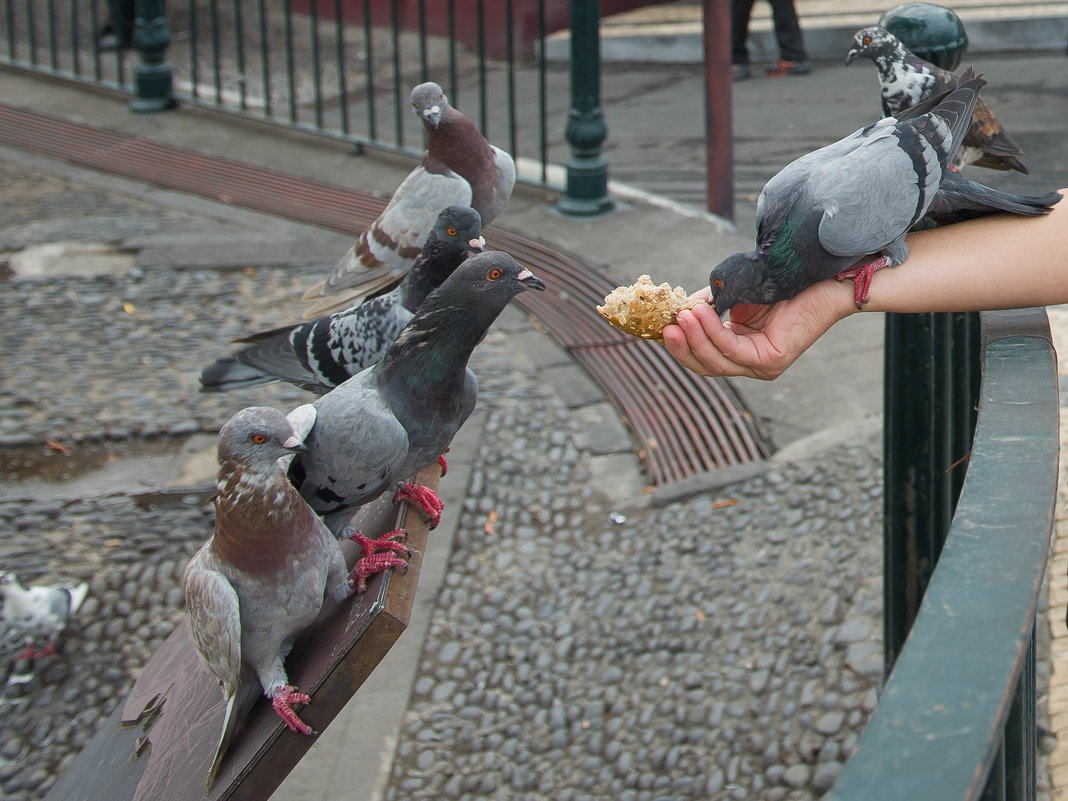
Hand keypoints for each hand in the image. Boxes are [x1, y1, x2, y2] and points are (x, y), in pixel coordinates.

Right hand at [662, 281, 851, 379]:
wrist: (820, 276)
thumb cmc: (781, 282)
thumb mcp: (735, 295)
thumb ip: (709, 306)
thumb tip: (679, 310)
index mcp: (741, 350)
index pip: (702, 358)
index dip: (679, 346)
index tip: (660, 327)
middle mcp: (751, 363)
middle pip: (705, 366)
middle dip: (681, 348)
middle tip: (665, 327)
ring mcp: (762, 366)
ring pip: (716, 361)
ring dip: (694, 338)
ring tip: (682, 316)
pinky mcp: (772, 361)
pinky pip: (733, 349)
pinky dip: (713, 332)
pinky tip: (701, 314)